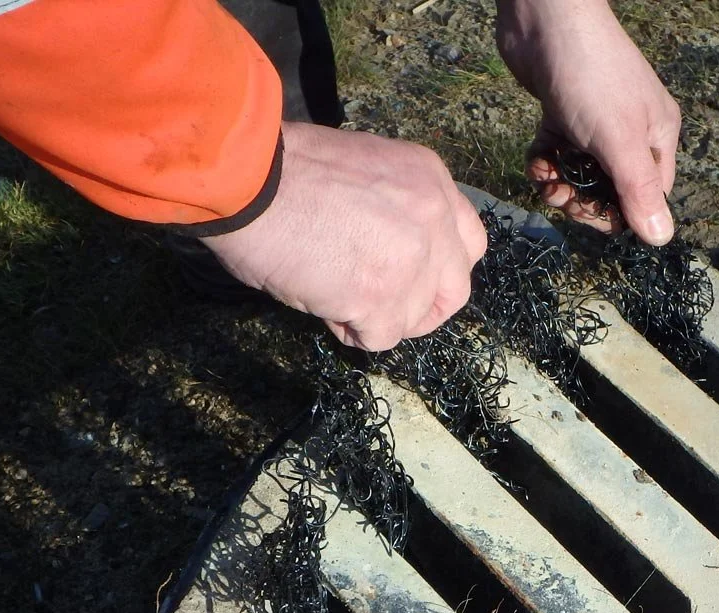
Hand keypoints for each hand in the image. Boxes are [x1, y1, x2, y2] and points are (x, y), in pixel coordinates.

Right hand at [202, 122, 487, 350]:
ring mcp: (411, 261)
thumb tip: (392, 250)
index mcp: (431, 180)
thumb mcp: (365, 169)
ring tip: (335, 295)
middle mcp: (433, 219)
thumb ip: (396, 206)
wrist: (249, 179)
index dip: (442, 269)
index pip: (469, 242)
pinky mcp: (379, 297)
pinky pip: (380, 338)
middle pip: (454, 290)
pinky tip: (326, 308)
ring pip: (415, 318)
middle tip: (382, 308)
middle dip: (421, 308)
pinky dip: (353, 332)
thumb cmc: (286, 169)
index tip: (416, 279)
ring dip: (377, 318)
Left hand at [497, 0, 680, 244]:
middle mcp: (630, 133)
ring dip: (559, 185)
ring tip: (545, 176)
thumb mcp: (618, 142)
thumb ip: (637, 192)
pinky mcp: (563, 115)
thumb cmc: (590, 79)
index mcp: (657, 139)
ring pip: (580, 176)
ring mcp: (595, 124)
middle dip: (583, 201)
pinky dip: (544, 162)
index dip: (618, 215)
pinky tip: (535, 156)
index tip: (589, 212)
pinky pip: (557, 155)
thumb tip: (661, 239)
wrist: (546, 21)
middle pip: (611, 192)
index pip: (648, 198)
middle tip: (561, 195)